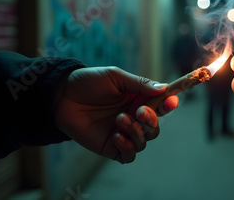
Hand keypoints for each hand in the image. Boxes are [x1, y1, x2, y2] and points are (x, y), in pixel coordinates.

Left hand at [55, 67, 178, 163]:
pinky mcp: (111, 147)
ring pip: (145, 141)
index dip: (170, 104)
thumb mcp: (115, 77)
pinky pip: (129, 155)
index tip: (171, 100)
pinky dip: (127, 147)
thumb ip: (139, 84)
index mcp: (138, 100)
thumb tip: (163, 88)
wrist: (61, 96)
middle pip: (155, 127)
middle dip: (152, 120)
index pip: (161, 105)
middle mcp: (134, 117)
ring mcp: (123, 133)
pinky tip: (116, 136)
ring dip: (136, 132)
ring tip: (119, 119)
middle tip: (139, 111)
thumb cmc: (88, 82)